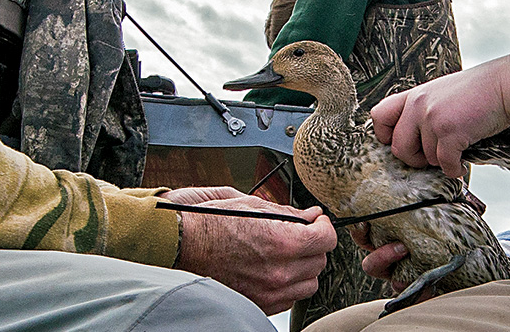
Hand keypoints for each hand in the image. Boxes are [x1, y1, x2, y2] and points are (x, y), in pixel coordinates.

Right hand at [163, 187, 337, 314]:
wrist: (182, 246)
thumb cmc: (212, 223)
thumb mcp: (253, 205)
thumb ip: (289, 212)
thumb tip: (311, 215)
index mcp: (283, 242)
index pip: (327, 239)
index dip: (325, 227)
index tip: (318, 222)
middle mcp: (280, 271)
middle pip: (320, 262)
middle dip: (314, 245)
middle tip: (301, 234)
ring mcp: (270, 291)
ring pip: (309, 284)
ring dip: (304, 268)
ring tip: (287, 254)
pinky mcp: (259, 303)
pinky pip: (289, 298)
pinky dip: (288, 285)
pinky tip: (274, 270)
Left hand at [370, 41, 509, 178]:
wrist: (505, 85)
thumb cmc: (478, 92)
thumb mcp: (441, 93)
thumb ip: (423, 111)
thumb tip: (415, 142)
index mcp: (414, 95)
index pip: (378, 117)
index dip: (386, 136)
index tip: (401, 143)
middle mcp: (418, 105)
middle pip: (398, 148)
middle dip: (415, 160)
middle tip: (431, 158)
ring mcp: (432, 118)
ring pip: (426, 158)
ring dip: (442, 162)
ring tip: (457, 152)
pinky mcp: (450, 132)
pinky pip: (445, 164)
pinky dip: (455, 169)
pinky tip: (463, 163)